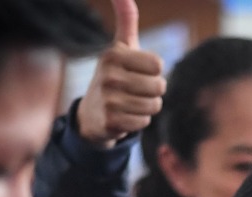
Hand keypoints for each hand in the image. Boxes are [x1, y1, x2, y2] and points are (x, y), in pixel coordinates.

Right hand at [75, 0, 166, 147]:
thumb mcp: (121, 46)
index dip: (154, 72)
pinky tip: (124, 116)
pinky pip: (144, 122)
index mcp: (113, 54)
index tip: (138, 72)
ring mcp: (108, 100)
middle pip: (159, 87)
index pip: (158, 65)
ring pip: (153, 106)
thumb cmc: (115, 75)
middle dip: (153, 91)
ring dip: (147, 107)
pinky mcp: (110, 122)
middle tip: (135, 90)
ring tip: (130, 103)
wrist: (92, 113)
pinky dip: (138, 121)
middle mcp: (108, 75)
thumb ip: (127, 19)